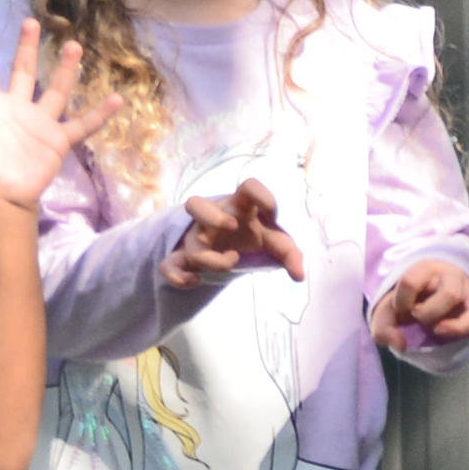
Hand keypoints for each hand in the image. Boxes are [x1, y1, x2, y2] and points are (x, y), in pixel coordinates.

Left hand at [0, 19, 89, 210]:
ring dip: (66, 69)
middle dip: (27, 48)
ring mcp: (39, 124)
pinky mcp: (58, 141)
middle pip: (23, 71)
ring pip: (55, 90)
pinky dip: (100, 114)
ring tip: (75, 46)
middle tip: (32, 22)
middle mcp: (16, 109)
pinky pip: (82, 125)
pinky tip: (115, 99)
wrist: (1, 198)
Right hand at [164, 177, 301, 291]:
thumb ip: (290, 255)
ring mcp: (197, 238)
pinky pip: (168, 266)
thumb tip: (300, 276)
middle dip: (212, 216)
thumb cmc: (254, 237)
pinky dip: (180, 277)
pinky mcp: (186, 258)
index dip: (260, 195)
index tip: (272, 215)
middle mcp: (214, 218)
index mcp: (240, 207)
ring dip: (204, 253)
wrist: (231, 249)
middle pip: (196, 203)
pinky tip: (198, 282)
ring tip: (232, 260)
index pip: (248, 187)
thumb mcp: (275, 244)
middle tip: (232, 228)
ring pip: (183, 243)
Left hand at [368, 257, 468, 366]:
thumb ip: (383, 327)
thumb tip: (401, 345)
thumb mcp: (387, 310)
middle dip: (429, 313)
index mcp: (428, 268)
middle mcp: (454, 277)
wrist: (425, 290)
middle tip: (419, 319)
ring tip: (440, 331)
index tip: (399, 311)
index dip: (401, 301)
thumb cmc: (408, 299)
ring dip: (458, 327)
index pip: (412, 281)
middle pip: (449, 294)